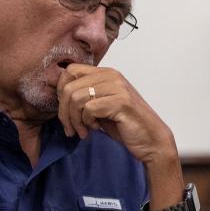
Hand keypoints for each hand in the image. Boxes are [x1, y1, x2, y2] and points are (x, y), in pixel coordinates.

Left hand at [56, 65, 176, 165]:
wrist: (150, 139)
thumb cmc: (125, 124)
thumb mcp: (101, 105)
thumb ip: (85, 96)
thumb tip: (59, 94)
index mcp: (106, 73)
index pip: (70, 71)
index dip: (61, 91)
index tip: (66, 110)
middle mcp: (112, 76)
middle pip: (69, 86)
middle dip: (64, 111)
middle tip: (71, 127)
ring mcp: (117, 87)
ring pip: (76, 98)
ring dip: (74, 119)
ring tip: (83, 130)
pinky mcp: (121, 102)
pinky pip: (89, 109)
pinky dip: (87, 122)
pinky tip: (95, 129)